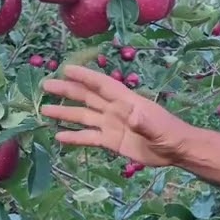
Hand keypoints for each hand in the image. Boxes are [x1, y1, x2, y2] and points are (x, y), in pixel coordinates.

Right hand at [40, 64, 190, 166]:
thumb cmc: (170, 134)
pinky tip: (58, 136)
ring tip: (44, 110)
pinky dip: (74, 137)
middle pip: (87, 97)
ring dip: (65, 112)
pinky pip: (88, 137)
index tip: (66, 69)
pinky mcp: (110, 141)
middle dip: (67, 90)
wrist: (176, 150)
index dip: (85, 77)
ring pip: (83, 116)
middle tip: (46, 85)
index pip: (102, 85)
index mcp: (126, 101)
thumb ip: (144, 122)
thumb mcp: (158, 129)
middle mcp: (114, 110)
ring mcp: (111, 125)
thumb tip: (132, 114)